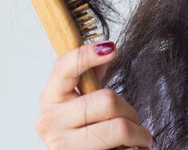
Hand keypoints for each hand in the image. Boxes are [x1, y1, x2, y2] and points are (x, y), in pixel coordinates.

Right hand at [35, 42, 153, 149]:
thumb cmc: (81, 133)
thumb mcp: (80, 102)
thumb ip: (90, 76)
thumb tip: (106, 47)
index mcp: (51, 99)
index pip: (64, 68)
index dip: (87, 55)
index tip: (111, 48)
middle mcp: (50, 122)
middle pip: (107, 100)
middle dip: (131, 112)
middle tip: (134, 121)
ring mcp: (62, 146)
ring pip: (120, 128)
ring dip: (137, 134)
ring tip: (135, 139)